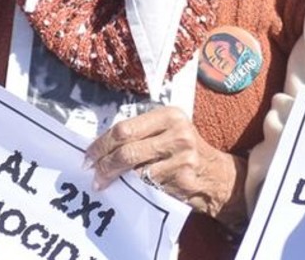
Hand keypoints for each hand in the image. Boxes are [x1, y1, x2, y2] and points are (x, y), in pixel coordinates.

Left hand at [84, 107, 246, 226]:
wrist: (216, 175)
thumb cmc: (183, 152)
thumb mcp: (167, 132)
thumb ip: (140, 133)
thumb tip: (99, 146)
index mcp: (170, 115)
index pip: (125, 129)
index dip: (101, 144)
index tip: (88, 156)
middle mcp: (178, 133)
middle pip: (127, 150)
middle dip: (104, 164)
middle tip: (93, 173)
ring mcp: (182, 157)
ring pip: (135, 171)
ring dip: (116, 180)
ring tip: (106, 183)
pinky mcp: (183, 179)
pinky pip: (148, 186)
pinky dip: (135, 189)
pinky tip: (130, 189)